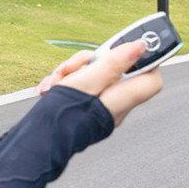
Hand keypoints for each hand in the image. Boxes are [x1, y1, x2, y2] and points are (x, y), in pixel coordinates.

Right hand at [36, 38, 162, 129]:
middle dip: (91, 62)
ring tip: (56, 81)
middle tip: (74, 65)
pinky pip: (81, 88)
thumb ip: (116, 62)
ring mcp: (99, 108)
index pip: (151, 76)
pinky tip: (49, 89)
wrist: (37, 141)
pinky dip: (65, 83)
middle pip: (116, 71)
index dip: (142, 59)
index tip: (125, 47)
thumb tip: (142, 46)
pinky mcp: (84, 110)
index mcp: (123, 99)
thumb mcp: (89, 79)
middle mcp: (115, 106)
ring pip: (93, 76)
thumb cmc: (63, 115)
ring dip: (72, 72)